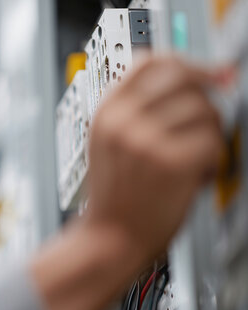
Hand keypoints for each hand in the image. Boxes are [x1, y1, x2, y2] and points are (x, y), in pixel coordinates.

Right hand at [85, 55, 223, 260]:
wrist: (110, 238)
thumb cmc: (115, 196)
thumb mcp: (108, 142)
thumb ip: (138, 109)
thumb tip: (190, 78)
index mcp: (106, 112)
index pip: (151, 61)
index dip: (185, 62)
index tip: (205, 73)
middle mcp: (123, 121)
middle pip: (184, 78)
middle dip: (203, 98)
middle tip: (204, 120)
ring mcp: (146, 141)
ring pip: (205, 110)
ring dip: (209, 133)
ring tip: (191, 156)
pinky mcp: (171, 163)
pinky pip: (212, 141)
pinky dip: (211, 159)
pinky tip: (192, 175)